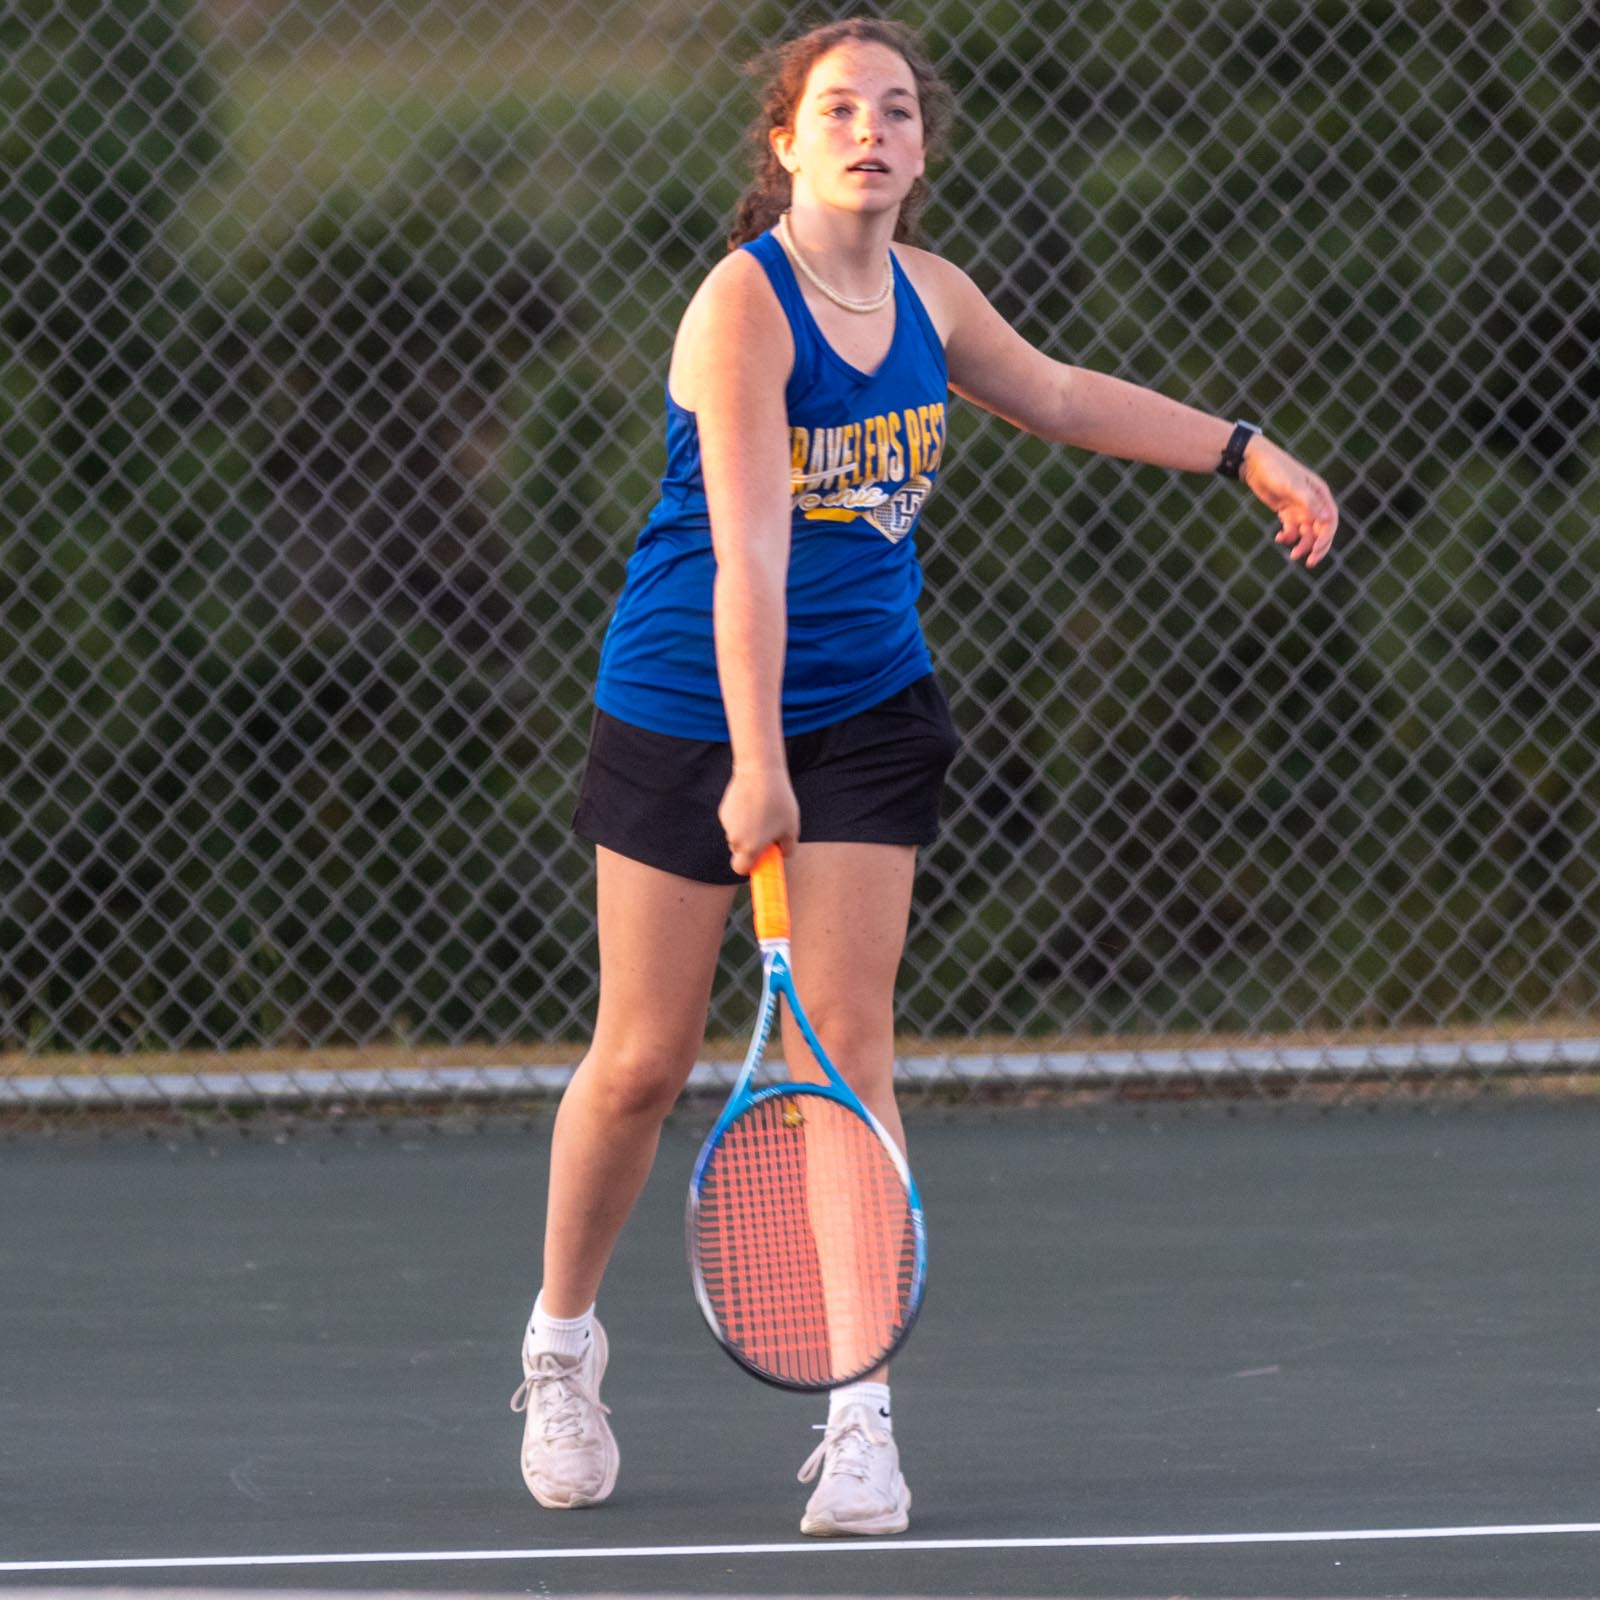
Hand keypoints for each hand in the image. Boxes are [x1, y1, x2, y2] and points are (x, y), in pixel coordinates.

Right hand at [718, 765, 799, 876]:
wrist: (760, 772)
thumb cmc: (779, 802)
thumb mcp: (791, 828)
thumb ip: (788, 848)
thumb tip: (782, 854)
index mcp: (750, 848)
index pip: (741, 869)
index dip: (750, 868)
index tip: (760, 861)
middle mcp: (735, 839)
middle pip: (740, 852)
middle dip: (752, 847)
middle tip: (769, 834)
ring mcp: (728, 824)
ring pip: (737, 835)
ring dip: (748, 830)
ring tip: (764, 812)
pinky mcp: (724, 810)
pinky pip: (734, 821)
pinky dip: (742, 817)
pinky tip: (754, 802)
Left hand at [1242, 437, 1339, 567]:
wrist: (1254, 462)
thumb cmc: (1276, 469)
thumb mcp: (1293, 486)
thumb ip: (1309, 502)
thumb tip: (1326, 519)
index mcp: (1320, 494)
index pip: (1330, 521)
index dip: (1326, 538)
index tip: (1316, 551)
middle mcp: (1313, 502)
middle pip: (1320, 530)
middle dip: (1316, 547)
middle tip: (1308, 562)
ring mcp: (1299, 507)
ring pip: (1305, 532)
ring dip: (1301, 545)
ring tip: (1291, 556)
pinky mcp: (1286, 511)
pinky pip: (1291, 529)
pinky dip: (1287, 537)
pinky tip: (1279, 538)